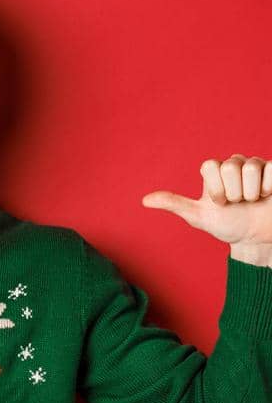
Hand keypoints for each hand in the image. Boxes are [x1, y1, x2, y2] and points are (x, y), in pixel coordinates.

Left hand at [142, 156, 271, 254]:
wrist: (256, 238)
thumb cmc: (227, 225)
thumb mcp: (199, 217)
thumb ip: (174, 204)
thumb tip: (144, 201)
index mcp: (213, 172)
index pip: (210, 166)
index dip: (216, 188)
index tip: (219, 203)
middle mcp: (233, 164)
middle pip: (231, 166)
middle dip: (234, 191)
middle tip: (237, 202)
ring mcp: (256, 166)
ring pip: (252, 167)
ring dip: (252, 192)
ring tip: (252, 201)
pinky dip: (268, 188)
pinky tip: (267, 196)